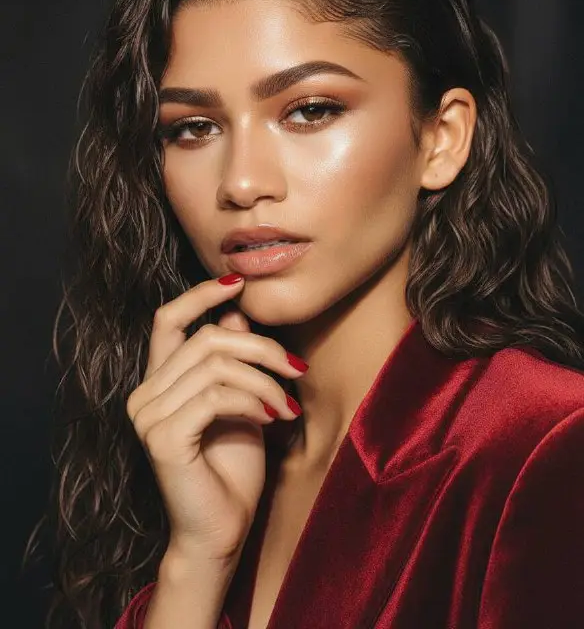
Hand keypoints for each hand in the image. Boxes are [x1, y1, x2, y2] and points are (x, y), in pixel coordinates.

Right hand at [126, 275, 305, 562]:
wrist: (222, 531)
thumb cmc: (233, 469)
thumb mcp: (240, 403)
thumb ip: (231, 362)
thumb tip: (237, 314)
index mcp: (159, 381)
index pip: (167, 320)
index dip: (201, 295)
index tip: (238, 282)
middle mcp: (145, 393)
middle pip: (206, 338)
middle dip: (261, 348)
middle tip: (296, 371)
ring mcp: (148, 415)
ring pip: (215, 365)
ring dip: (264, 381)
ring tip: (288, 405)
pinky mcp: (162, 437)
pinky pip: (215, 396)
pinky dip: (253, 401)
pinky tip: (274, 418)